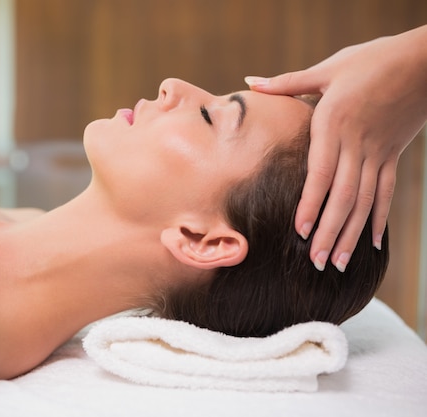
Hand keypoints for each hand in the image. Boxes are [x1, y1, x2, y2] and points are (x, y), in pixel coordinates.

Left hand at [245, 25, 426, 271]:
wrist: (426, 60)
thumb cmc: (372, 59)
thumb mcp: (329, 68)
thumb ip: (287, 82)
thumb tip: (249, 82)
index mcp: (335, 124)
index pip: (321, 173)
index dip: (311, 204)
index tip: (300, 231)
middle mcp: (357, 144)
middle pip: (343, 196)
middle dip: (329, 231)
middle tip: (317, 263)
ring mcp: (379, 153)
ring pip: (365, 201)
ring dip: (351, 233)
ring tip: (338, 263)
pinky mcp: (394, 156)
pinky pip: (387, 192)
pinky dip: (380, 218)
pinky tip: (373, 243)